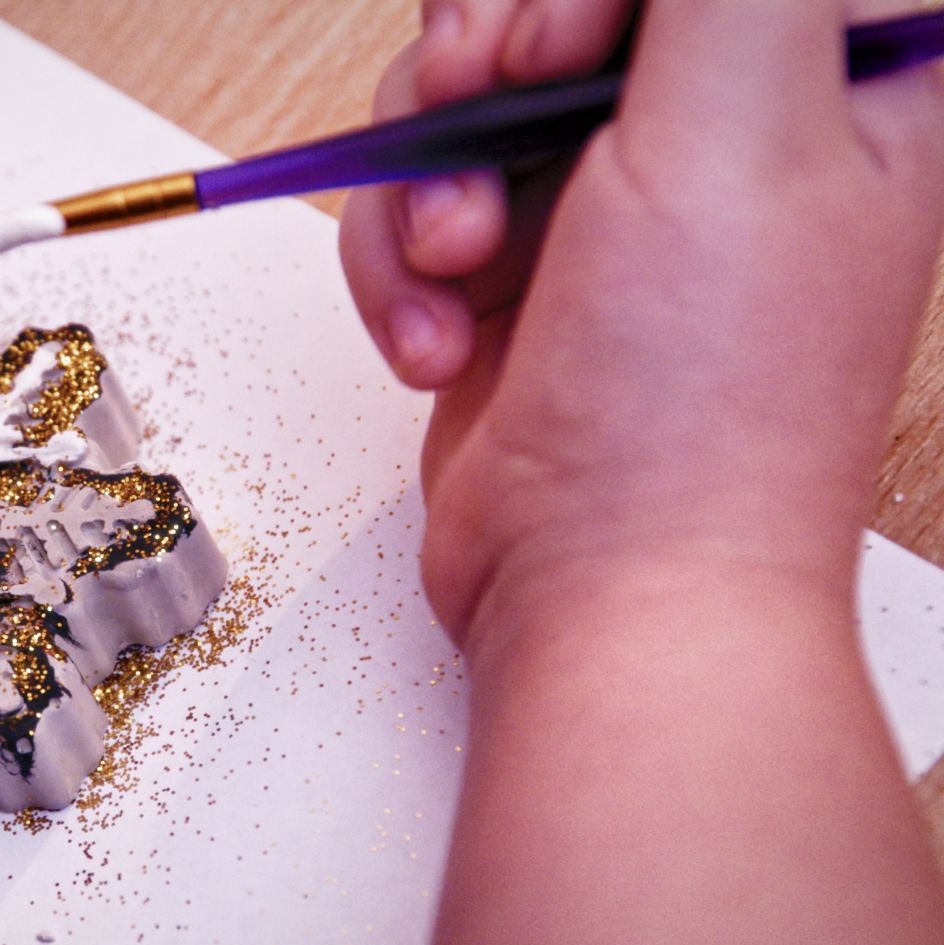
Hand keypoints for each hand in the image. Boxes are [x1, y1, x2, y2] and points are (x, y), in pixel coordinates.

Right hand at [339, 0, 943, 646]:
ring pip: (460, 91)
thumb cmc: (703, 404)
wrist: (605, 591)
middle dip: (483, 61)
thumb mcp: (733, 135)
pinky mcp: (514, 266)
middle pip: (552, 0)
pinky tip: (441, 340)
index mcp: (836, 77)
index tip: (555, 43)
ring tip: (463, 264)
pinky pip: (414, 197)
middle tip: (478, 112)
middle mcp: (722, 127)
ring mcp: (608, 200)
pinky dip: (403, 266)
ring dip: (428, 175)